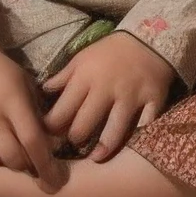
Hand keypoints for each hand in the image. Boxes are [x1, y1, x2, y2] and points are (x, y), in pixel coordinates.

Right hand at [0, 30, 58, 181]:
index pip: (33, 141)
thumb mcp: (22, 82)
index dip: (46, 165)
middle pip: (12, 157)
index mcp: (13, 99)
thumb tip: (47, 149)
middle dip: (25, 167)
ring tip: (5, 150)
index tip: (55, 181)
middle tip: (29, 166)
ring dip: (1, 161)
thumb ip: (34, 113)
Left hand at [42, 32, 177, 160]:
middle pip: (84, 124)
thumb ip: (63, 77)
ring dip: (103, 148)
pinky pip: (145, 125)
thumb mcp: (82, 58)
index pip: (62, 110)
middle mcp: (106, 88)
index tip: (49, 134)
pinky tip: (130, 148)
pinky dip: (138, 137)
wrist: (147, 39)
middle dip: (75, 138)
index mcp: (85, 77)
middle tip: (74, 143)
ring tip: (96, 157)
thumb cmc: (110, 52)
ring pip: (114, 131)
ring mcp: (131, 96)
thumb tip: (43, 92)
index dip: (52, 126)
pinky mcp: (152, 100)